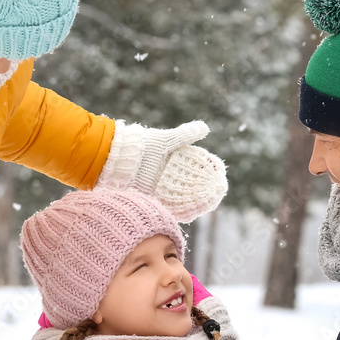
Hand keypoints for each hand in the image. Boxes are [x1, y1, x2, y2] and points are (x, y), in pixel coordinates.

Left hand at [96, 120, 226, 221]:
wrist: (120, 159)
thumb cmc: (143, 146)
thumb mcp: (166, 140)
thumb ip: (185, 135)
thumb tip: (204, 128)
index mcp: (174, 158)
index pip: (195, 164)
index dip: (208, 169)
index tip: (219, 172)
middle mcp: (169, 172)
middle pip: (192, 182)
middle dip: (205, 187)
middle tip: (218, 191)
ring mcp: (162, 185)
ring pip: (183, 194)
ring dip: (196, 199)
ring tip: (209, 202)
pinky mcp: (154, 195)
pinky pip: (170, 204)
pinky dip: (181, 208)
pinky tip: (192, 212)